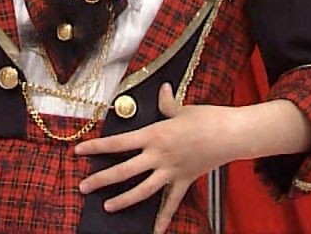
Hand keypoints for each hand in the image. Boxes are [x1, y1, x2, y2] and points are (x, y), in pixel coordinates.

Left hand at [74, 84, 238, 233]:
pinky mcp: (185, 181)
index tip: (79, 152)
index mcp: (154, 135)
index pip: (118, 143)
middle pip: (124, 171)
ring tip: (107, 207)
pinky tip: (155, 233)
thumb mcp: (182, 109)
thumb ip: (167, 104)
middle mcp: (158, 156)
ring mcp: (171, 171)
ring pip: (143, 190)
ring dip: (124, 200)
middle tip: (84, 187)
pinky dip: (164, 219)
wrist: (231, 134)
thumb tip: (162, 90)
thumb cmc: (206, 118)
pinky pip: (172, 203)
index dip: (97, 148)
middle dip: (102, 180)